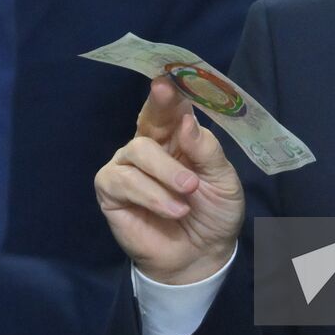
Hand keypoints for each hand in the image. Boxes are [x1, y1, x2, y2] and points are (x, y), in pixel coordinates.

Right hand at [95, 77, 244, 283]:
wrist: (201, 256)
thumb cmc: (213, 213)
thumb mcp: (223, 181)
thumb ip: (206, 150)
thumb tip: (187, 120)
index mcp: (178, 137)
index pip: (172, 107)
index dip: (171, 91)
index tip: (171, 77)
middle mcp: (150, 145)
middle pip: (148, 117)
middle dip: (158, 106)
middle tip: (170, 101)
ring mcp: (128, 166)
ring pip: (138, 150)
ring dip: (166, 172)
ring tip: (188, 193)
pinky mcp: (111, 191)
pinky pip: (123, 180)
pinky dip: (150, 194)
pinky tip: (172, 209)